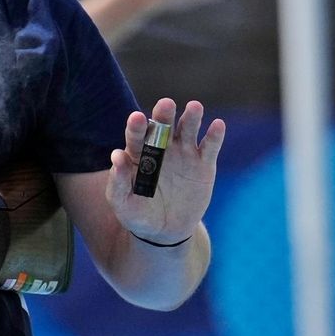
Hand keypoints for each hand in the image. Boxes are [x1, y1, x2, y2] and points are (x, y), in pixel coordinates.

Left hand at [107, 98, 224, 244]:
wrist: (164, 231)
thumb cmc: (137, 213)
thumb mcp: (123, 203)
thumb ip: (118, 182)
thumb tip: (116, 156)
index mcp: (138, 153)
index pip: (136, 135)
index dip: (137, 127)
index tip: (136, 118)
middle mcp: (161, 147)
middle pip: (163, 126)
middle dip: (164, 115)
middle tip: (166, 104)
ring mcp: (183, 153)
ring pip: (188, 130)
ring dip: (191, 118)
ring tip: (195, 107)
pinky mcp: (204, 164)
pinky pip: (209, 147)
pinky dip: (214, 135)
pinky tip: (218, 125)